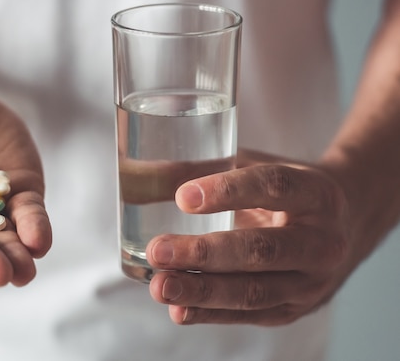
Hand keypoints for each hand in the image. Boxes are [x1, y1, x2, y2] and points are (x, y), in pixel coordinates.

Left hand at [146, 149, 356, 325]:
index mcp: (316, 193)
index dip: (228, 191)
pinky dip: (211, 314)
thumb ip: (208, 168)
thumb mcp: (259, 168)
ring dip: (202, 291)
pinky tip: (178, 310)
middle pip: (262, 250)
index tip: (182, 197)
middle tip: (159, 250)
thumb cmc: (286, 192)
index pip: (273, 187)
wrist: (343, 228)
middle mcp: (321, 241)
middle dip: (206, 253)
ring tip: (160, 286)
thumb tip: (140, 173)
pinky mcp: (293, 310)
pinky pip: (249, 315)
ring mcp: (310, 282)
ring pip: (254, 291)